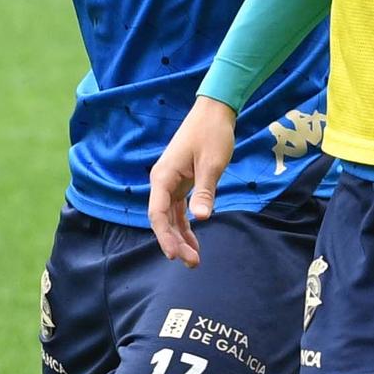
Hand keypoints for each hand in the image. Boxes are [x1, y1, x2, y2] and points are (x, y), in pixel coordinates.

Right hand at [147, 96, 239, 268]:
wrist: (215, 110)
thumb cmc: (212, 133)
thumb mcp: (212, 163)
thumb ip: (205, 191)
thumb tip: (201, 218)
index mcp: (163, 177)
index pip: (158, 214)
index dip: (164, 236)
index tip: (175, 255)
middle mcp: (163, 181)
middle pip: (162, 219)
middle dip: (175, 242)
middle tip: (192, 262)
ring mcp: (171, 182)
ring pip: (171, 217)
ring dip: (181, 237)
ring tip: (194, 259)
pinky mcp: (182, 181)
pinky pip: (180, 209)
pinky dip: (186, 224)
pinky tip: (194, 240)